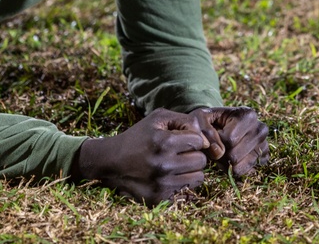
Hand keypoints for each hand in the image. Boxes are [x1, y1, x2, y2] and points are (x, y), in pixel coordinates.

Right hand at [72, 108, 210, 204]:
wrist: (111, 162)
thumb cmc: (139, 137)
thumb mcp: (158, 118)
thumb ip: (185, 120)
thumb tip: (206, 139)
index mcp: (164, 142)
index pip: (199, 141)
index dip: (192, 138)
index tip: (181, 139)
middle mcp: (164, 165)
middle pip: (201, 161)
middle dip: (194, 154)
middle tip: (179, 153)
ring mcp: (162, 184)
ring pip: (199, 178)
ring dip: (190, 171)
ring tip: (176, 165)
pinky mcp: (159, 199)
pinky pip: (188, 192)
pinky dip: (183, 184)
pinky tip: (170, 177)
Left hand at [190, 106, 269, 176]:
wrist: (219, 124)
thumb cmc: (208, 120)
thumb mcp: (200, 118)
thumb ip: (204, 131)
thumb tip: (218, 152)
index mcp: (248, 114)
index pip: (230, 140)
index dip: (216, 141)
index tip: (213, 134)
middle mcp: (261, 128)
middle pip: (235, 156)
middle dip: (220, 155)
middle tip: (216, 146)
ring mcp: (264, 144)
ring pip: (240, 167)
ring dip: (226, 164)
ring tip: (222, 151)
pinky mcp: (264, 156)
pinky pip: (247, 172)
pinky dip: (235, 168)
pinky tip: (232, 157)